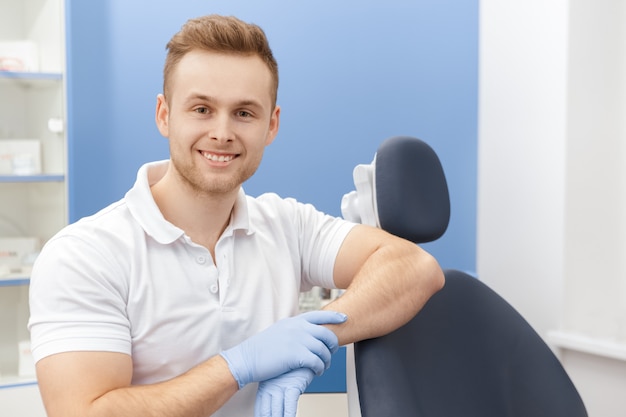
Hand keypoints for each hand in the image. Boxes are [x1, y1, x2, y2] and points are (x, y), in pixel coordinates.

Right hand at [220, 310, 346, 388]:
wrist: (247, 359)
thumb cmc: (261, 348)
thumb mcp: (279, 331)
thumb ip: (293, 329)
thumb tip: (306, 332)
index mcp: (293, 321)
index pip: (319, 315)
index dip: (334, 316)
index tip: (344, 318)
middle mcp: (297, 328)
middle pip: (326, 333)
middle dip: (333, 345)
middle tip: (332, 353)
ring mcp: (297, 340)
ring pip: (323, 350)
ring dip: (326, 360)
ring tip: (323, 366)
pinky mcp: (296, 355)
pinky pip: (317, 361)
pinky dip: (320, 368)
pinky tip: (317, 372)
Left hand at [255, 368, 314, 416]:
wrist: (302, 350)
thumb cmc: (291, 366)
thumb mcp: (278, 379)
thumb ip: (273, 393)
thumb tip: (272, 407)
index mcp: (265, 388)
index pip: (260, 411)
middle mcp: (271, 389)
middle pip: (267, 413)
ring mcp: (281, 387)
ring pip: (277, 412)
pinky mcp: (293, 385)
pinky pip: (290, 405)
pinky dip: (289, 414)